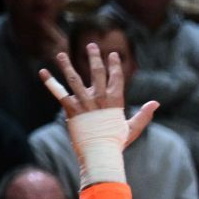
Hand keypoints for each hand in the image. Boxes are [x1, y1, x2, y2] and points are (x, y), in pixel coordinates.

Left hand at [41, 46, 160, 147]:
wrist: (100, 153)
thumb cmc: (117, 142)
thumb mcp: (133, 127)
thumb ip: (144, 114)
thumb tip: (156, 103)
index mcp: (115, 101)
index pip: (116, 78)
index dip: (114, 65)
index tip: (112, 55)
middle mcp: (99, 98)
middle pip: (96, 72)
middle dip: (94, 57)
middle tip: (91, 45)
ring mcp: (84, 103)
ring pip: (74, 79)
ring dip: (67, 65)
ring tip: (61, 54)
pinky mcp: (71, 109)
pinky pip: (58, 92)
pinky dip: (49, 82)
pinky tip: (42, 71)